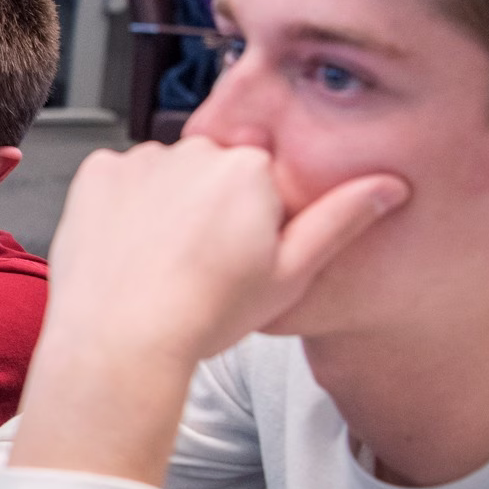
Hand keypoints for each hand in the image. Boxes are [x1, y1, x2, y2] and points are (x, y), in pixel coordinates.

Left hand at [10, 137, 406, 483]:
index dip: (254, 218)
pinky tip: (130, 246)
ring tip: (161, 259)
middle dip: (211, 203)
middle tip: (200, 260)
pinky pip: (120, 178)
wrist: (122, 339)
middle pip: (213, 168)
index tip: (238, 253)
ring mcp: (141, 158)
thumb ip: (340, 221)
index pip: (263, 176)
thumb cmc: (208, 314)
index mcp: (250, 167)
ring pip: (166, 173)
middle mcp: (195, 149)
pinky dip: (124, 204)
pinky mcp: (97, 172)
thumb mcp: (291, 275)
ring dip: (167, 201)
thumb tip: (391, 185)